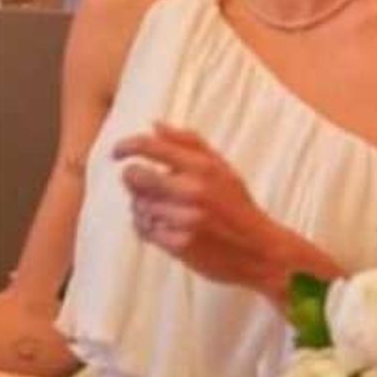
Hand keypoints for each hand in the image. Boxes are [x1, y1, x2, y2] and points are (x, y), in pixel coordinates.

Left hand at [112, 122, 288, 294]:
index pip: (150, 147)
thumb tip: (155, 124)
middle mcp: (191, 191)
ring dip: (142, 206)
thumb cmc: (237, 205)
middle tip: (141, 183)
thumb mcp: (221, 167)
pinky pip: (142, 229)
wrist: (260, 251)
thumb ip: (188, 142)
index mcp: (202, 167)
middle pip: (135, 176)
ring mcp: (184, 219)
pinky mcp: (178, 244)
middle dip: (132, 178)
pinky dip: (146, 226)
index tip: (116, 152)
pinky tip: (163, 226)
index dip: (126, 146)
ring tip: (162, 210)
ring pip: (137, 205)